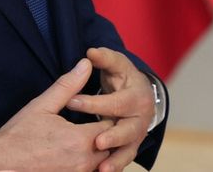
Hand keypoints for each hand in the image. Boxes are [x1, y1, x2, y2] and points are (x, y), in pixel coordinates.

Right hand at [0, 58, 112, 171]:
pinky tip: (82, 152)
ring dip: (103, 149)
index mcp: (80, 139)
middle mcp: (84, 161)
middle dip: (109, 132)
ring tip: (94, 136)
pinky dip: (93, 163)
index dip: (110, 114)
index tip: (103, 107)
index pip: (111, 124)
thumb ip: (68, 85)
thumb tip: (87, 64)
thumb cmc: (20, 134)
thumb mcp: (43, 105)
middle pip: (111, 144)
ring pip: (105, 161)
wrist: (1, 162)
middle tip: (102, 119)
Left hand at [65, 48, 155, 171]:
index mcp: (138, 96)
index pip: (116, 102)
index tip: (71, 102)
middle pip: (128, 129)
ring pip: (127, 150)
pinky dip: (114, 167)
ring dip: (115, 160)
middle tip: (96, 142)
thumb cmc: (123, 77)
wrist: (139, 93)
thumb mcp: (115, 64)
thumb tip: (89, 52)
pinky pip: (123, 160)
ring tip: (102, 169)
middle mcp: (141, 118)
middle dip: (113, 136)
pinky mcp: (130, 146)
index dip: (94, 103)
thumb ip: (103, 58)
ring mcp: (137, 134)